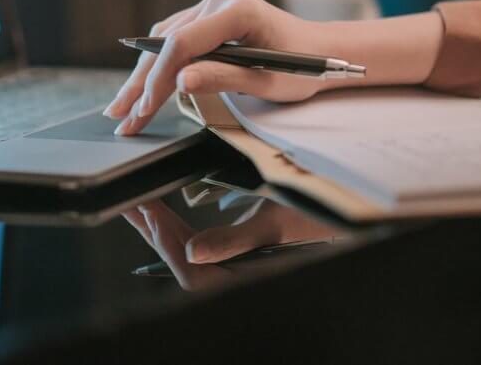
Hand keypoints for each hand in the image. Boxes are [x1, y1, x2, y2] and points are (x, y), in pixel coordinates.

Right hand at [103, 0, 330, 134]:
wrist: (322, 50)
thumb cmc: (303, 67)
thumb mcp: (265, 82)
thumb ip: (221, 78)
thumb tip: (178, 82)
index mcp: (238, 10)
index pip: (183, 44)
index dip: (158, 79)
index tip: (144, 110)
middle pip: (168, 41)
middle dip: (142, 82)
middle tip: (120, 114)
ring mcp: (215, 2)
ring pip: (166, 39)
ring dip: (145, 74)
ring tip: (123, 106)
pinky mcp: (211, 12)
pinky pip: (177, 36)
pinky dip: (159, 62)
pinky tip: (143, 85)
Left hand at [122, 197, 339, 290]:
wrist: (347, 213)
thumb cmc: (317, 217)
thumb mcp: (275, 222)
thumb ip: (231, 241)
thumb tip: (190, 254)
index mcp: (244, 277)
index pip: (190, 272)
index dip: (165, 243)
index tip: (147, 210)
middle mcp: (237, 278)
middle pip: (185, 263)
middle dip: (156, 233)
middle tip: (133, 203)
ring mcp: (238, 270)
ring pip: (192, 257)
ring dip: (167, 233)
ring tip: (145, 207)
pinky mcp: (241, 259)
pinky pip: (205, 252)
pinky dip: (184, 234)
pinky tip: (172, 218)